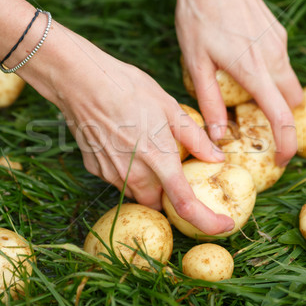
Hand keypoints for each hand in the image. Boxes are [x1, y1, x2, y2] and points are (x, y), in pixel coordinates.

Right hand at [19, 23, 234, 234]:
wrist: (81, 81)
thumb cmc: (129, 88)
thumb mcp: (170, 108)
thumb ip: (196, 138)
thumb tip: (217, 157)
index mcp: (159, 161)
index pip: (186, 206)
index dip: (208, 222)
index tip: (223, 224)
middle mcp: (134, 175)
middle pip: (159, 202)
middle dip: (170, 195)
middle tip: (176, 169)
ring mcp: (111, 174)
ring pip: (137, 191)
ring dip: (149, 181)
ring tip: (147, 147)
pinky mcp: (95, 168)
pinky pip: (118, 177)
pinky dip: (128, 168)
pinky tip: (125, 141)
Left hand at [169, 0, 302, 165]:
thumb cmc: (198, 14)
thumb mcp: (196, 62)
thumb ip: (210, 101)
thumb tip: (219, 135)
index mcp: (254, 69)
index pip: (282, 116)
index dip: (287, 144)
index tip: (282, 161)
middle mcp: (275, 56)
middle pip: (292, 101)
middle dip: (281, 119)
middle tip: (256, 126)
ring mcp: (279, 41)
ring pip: (288, 80)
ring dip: (274, 95)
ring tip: (243, 93)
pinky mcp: (277, 30)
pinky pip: (281, 61)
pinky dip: (270, 74)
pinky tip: (242, 64)